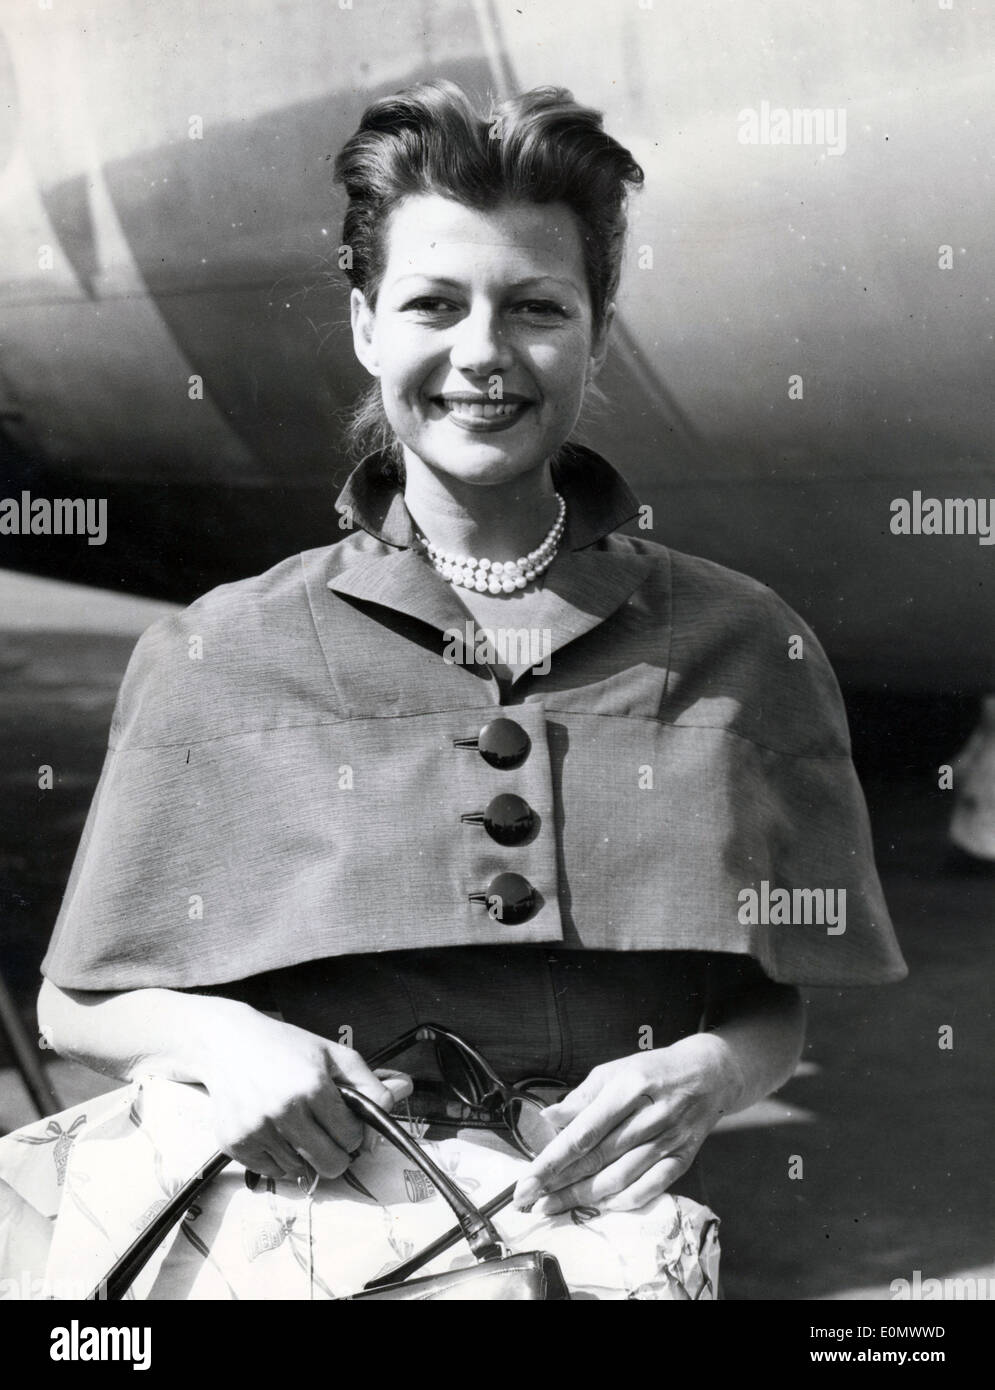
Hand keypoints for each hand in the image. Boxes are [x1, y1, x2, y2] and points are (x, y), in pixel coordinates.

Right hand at [200, 1006, 411, 1180]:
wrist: (228, 1044)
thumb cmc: (284, 1047)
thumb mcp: (333, 1053)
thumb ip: (370, 1082)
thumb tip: (403, 1095)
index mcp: (312, 1085)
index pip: (352, 1137)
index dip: (354, 1132)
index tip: (345, 1120)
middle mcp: (283, 1110)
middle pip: (331, 1164)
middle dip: (338, 1153)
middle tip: (329, 1134)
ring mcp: (257, 1130)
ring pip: (301, 1171)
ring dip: (306, 1154)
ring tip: (296, 1125)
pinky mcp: (235, 1144)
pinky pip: (273, 1172)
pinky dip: (280, 1159)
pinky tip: (276, 1131)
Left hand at [512, 1034, 742, 1214]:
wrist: (709, 1073)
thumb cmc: (653, 1071)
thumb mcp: (614, 1071)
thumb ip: (582, 1098)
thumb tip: (549, 1118)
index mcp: (628, 1087)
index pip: (583, 1131)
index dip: (553, 1159)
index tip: (527, 1180)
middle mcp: (650, 1114)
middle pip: (599, 1157)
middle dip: (560, 1182)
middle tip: (530, 1199)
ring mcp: (670, 1138)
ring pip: (621, 1176)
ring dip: (584, 1197)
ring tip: (554, 1206)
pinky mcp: (684, 1156)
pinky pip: (651, 1186)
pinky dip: (623, 1200)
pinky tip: (599, 1206)